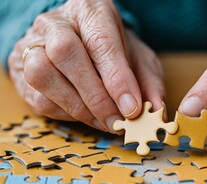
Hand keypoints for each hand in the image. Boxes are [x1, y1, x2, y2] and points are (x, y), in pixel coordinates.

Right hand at [8, 0, 164, 131]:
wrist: (83, 40)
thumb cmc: (115, 50)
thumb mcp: (140, 60)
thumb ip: (149, 84)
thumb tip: (157, 111)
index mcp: (91, 11)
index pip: (101, 42)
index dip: (116, 79)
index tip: (132, 109)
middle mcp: (57, 22)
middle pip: (66, 53)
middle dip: (95, 96)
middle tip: (118, 121)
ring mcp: (33, 42)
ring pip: (43, 75)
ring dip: (79, 107)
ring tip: (105, 121)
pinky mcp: (20, 66)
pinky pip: (38, 96)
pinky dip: (66, 113)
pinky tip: (87, 115)